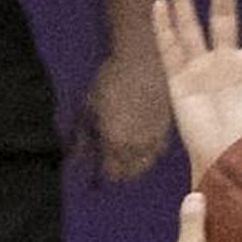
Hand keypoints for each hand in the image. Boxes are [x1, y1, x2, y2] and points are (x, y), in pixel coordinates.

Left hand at [79, 51, 172, 181]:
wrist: (142, 60)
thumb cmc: (109, 82)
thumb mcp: (88, 111)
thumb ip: (81, 142)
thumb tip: (74, 162)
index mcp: (116, 144)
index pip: (111, 175)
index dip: (101, 179)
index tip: (93, 180)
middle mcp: (139, 147)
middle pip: (130, 174)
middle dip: (118, 175)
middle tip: (107, 169)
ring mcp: (156, 138)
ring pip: (147, 164)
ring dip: (135, 166)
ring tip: (125, 161)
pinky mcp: (168, 127)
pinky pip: (159, 151)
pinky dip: (149, 154)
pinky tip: (142, 146)